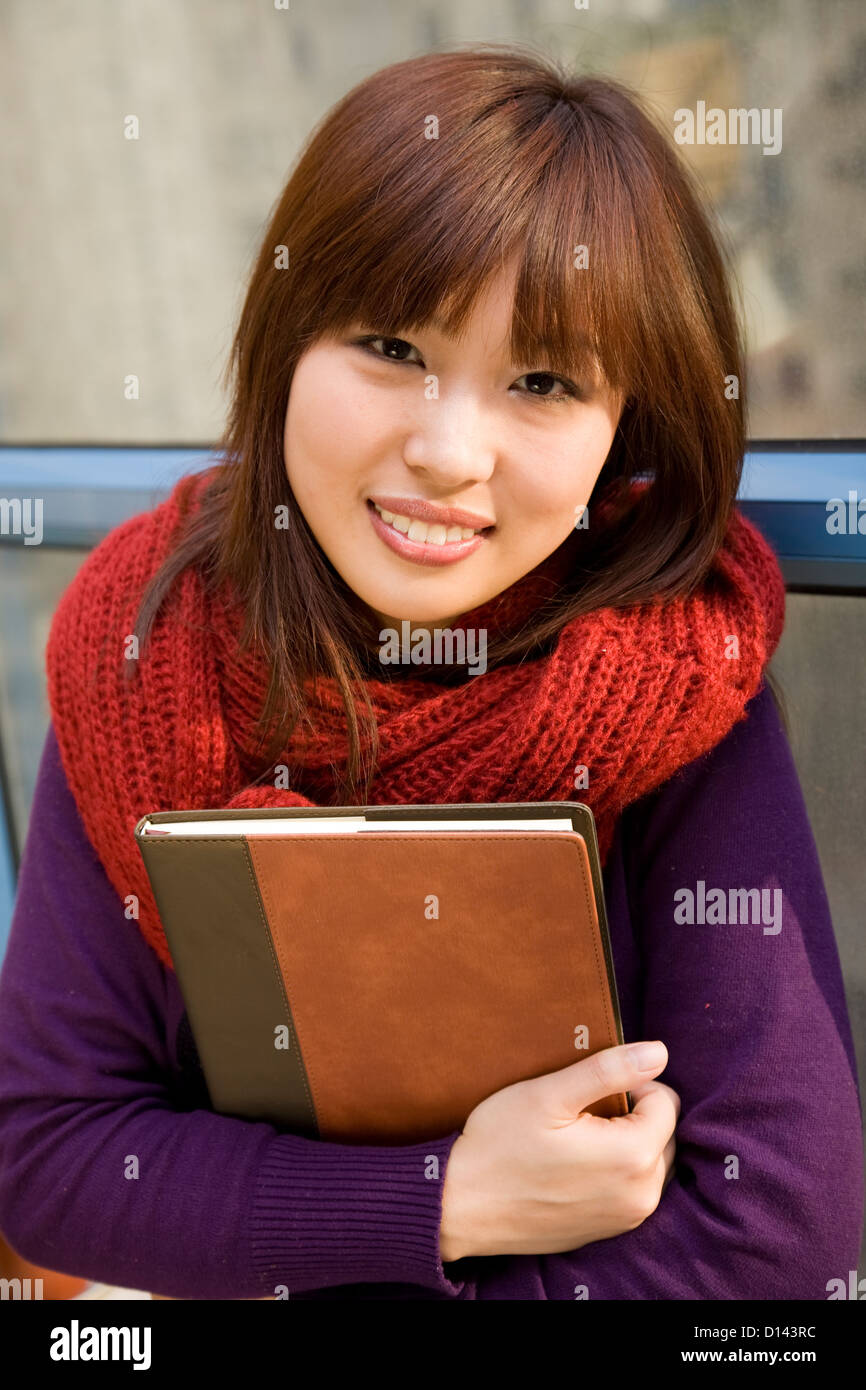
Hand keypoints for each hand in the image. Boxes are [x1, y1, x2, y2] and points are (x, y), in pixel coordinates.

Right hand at [439, 1041, 678, 1260]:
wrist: (459, 1206)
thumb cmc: (499, 1145)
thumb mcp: (549, 1095)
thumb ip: (609, 1071)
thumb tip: (659, 1052)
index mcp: (633, 1157)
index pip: (666, 1102)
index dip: (632, 1084)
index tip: (589, 1090)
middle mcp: (641, 1196)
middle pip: (663, 1133)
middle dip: (633, 1115)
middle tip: (580, 1113)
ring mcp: (626, 1219)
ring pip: (650, 1161)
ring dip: (626, 1143)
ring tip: (576, 1137)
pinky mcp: (608, 1231)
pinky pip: (631, 1188)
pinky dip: (614, 1171)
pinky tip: (574, 1164)